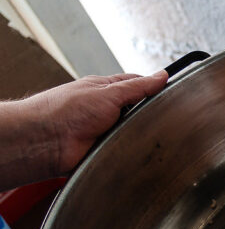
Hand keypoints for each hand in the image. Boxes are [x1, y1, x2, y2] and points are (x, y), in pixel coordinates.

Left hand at [30, 71, 168, 173]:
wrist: (47, 141)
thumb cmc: (66, 110)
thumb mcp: (108, 92)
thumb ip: (137, 87)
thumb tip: (161, 76)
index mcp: (106, 90)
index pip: (138, 85)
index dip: (155, 89)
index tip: (173, 93)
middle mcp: (107, 110)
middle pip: (139, 111)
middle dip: (149, 116)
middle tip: (163, 119)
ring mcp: (107, 131)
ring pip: (135, 133)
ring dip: (139, 136)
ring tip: (145, 136)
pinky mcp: (107, 151)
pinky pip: (128, 151)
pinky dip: (132, 152)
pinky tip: (135, 150)